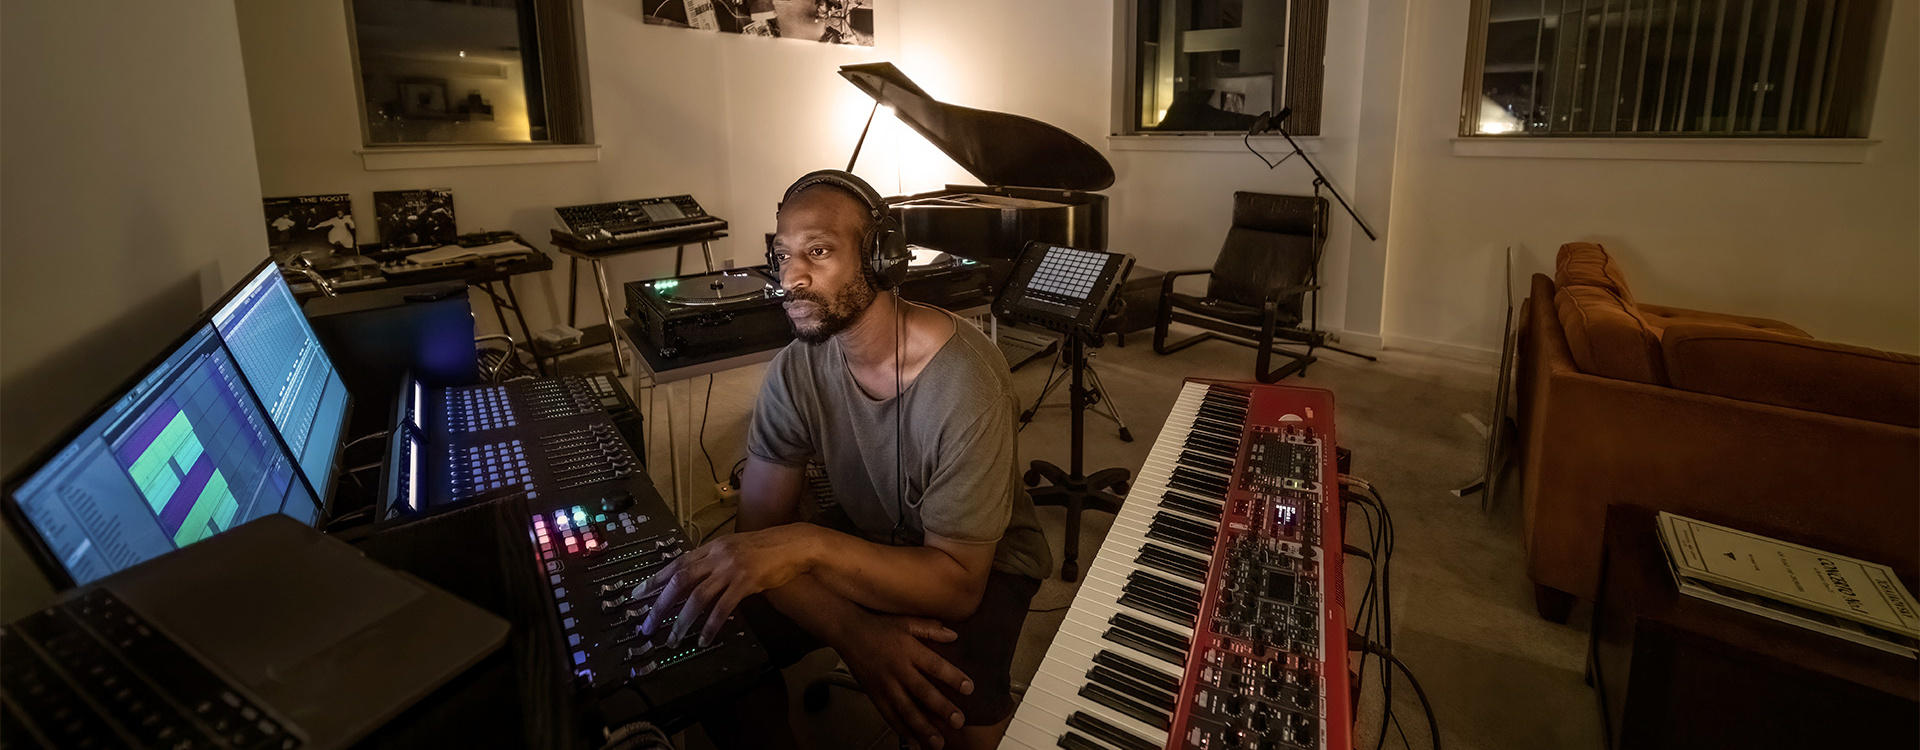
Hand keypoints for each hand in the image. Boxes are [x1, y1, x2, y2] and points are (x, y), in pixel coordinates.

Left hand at [636, 524, 817, 645]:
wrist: (792, 545)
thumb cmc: (765, 549)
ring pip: (697, 597)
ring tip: (673, 639)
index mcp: (710, 548)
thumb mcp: (733, 550)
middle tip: (648, 626)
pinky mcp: (745, 582)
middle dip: (660, 605)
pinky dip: (711, 625)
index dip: (654, 581)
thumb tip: (693, 582)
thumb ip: (713, 562)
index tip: (637, 597)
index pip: (675, 564)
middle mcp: (716, 556)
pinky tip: (704, 639)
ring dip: (682, 621)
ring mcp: (730, 568)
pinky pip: (722, 608)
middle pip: (680, 581)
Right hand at [836, 612, 972, 749]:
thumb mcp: (906, 622)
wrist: (848, 633)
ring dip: (923, 727)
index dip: (952, 677)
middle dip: (941, 708)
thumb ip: (931, 629)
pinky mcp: (874, 696)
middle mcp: (897, 670)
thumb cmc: (879, 627)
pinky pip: (889, 716)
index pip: (935, 665)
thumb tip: (954, 635)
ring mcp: (885, 685)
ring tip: (938, 741)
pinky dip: (902, 730)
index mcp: (909, 650)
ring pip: (906, 710)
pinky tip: (914, 741)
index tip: (968, 688)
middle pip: (922, 692)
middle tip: (958, 721)